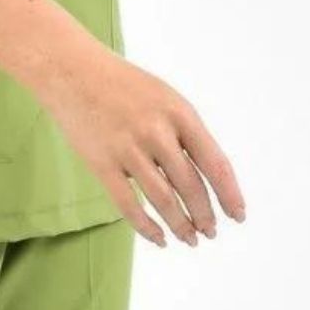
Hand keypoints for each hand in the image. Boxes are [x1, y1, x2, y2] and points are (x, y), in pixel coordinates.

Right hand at [45, 46, 246, 247]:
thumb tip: (206, 177)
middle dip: (204, 215)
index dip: (230, 194)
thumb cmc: (123, 85)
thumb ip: (186, 132)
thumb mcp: (165, 97)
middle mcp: (157, 131)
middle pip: (190, 186)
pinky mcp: (101, 162)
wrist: (71, 70)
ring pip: (163, 200)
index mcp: (179, 113)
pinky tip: (158, 237)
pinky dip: (146, 227)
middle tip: (210, 232)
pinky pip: (128, 204)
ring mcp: (127, 147)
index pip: (215, 163)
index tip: (238, 215)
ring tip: (189, 238)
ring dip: (180, 225)